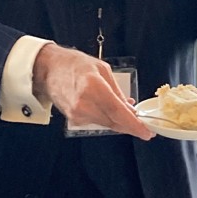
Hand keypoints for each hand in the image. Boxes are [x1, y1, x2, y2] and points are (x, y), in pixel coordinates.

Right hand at [32, 44, 154, 140]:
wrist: (49, 70)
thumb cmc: (74, 65)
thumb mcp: (102, 70)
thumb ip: (117, 91)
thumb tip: (130, 107)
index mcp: (93, 87)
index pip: (118, 112)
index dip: (134, 125)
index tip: (147, 132)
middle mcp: (84, 104)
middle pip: (114, 122)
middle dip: (130, 125)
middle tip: (142, 125)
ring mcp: (78, 114)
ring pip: (107, 124)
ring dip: (118, 121)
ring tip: (124, 110)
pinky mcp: (74, 119)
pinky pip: (97, 122)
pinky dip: (106, 119)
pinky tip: (107, 109)